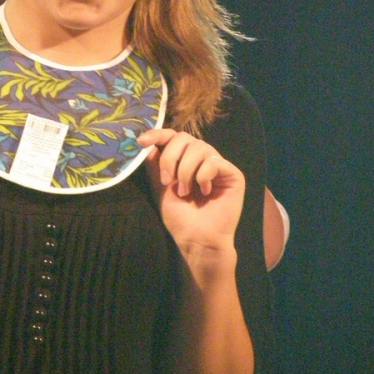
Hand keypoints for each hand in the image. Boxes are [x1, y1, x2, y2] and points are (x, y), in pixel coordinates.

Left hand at [138, 129, 244, 261]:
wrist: (197, 240)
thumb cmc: (180, 218)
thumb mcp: (160, 187)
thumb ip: (155, 165)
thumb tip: (149, 143)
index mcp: (184, 159)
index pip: (172, 136)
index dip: (157, 134)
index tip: (141, 141)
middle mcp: (202, 158)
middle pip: (183, 137)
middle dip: (170, 157)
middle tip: (167, 181)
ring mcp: (218, 164)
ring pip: (198, 147)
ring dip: (185, 170)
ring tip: (185, 191)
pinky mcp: (232, 174)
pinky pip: (213, 161)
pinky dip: (203, 176)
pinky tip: (205, 191)